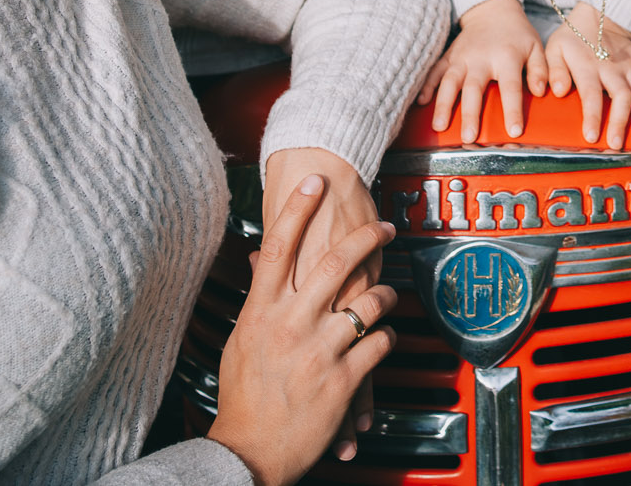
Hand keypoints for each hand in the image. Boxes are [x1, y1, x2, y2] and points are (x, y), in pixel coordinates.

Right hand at [207, 174, 397, 485]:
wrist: (248, 451)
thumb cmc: (243, 398)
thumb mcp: (242, 342)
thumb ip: (258, 300)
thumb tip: (259, 262)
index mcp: (260, 313)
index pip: (277, 247)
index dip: (296, 209)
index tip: (312, 180)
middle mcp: (289, 326)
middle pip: (332, 263)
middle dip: (365, 237)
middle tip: (384, 226)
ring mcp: (317, 351)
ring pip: (367, 303)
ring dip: (385, 295)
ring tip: (388, 293)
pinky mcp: (342, 378)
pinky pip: (379, 342)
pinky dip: (388, 337)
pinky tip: (385, 337)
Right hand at [417, 0, 547, 141]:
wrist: (492, 10)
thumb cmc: (517, 34)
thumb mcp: (536, 47)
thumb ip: (540, 70)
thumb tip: (540, 92)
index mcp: (506, 57)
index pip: (510, 87)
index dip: (512, 110)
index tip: (514, 131)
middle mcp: (481, 58)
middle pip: (474, 88)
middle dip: (470, 114)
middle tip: (469, 137)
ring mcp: (462, 57)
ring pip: (449, 82)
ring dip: (443, 105)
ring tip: (439, 127)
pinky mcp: (449, 56)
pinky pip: (435, 71)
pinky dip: (427, 86)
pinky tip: (421, 103)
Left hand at [544, 3, 630, 148]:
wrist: (598, 15)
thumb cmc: (572, 39)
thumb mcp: (554, 49)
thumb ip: (554, 70)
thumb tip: (557, 92)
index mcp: (588, 65)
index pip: (591, 94)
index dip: (593, 116)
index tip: (591, 137)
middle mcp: (612, 67)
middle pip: (621, 96)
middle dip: (620, 122)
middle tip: (616, 145)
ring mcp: (630, 65)